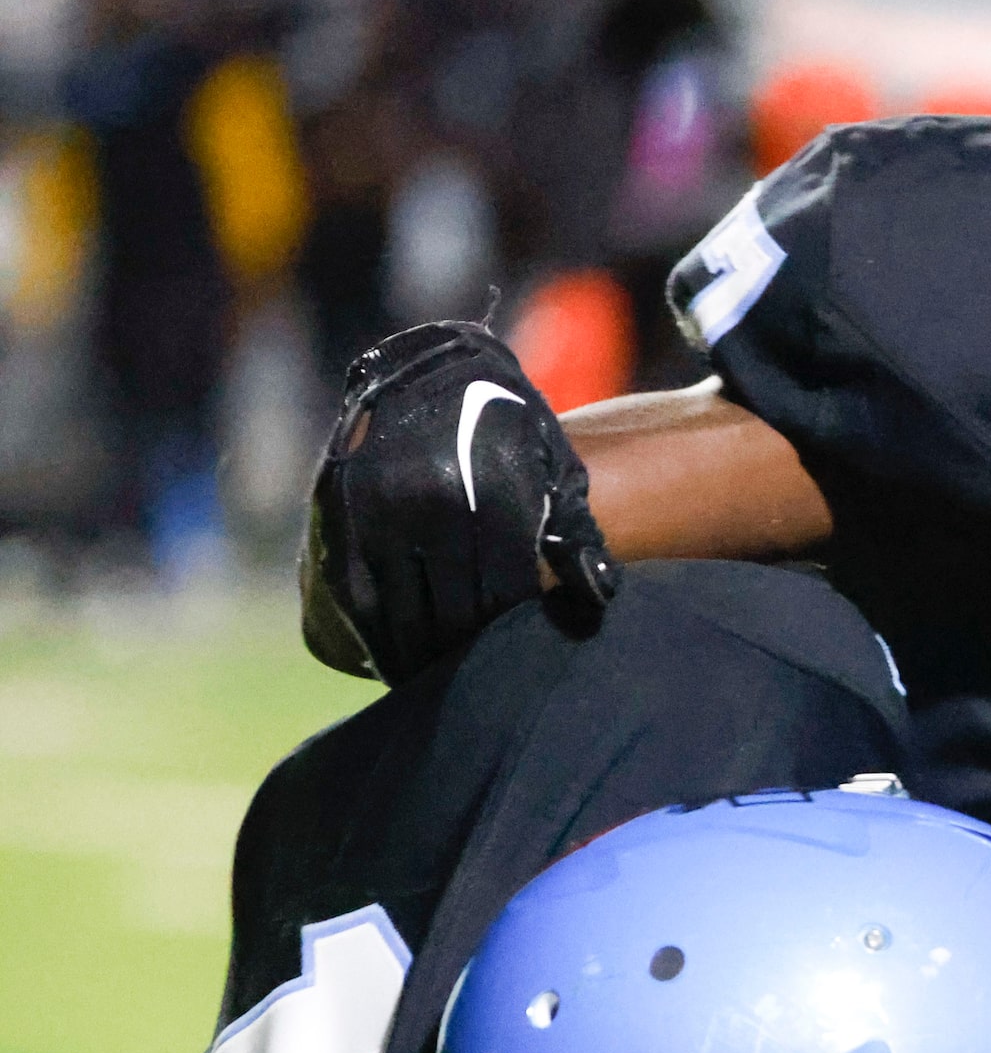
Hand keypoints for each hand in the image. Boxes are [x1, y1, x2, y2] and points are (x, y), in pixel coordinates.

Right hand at [303, 321, 616, 683]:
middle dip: (466, 653)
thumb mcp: (558, 473)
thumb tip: (597, 598)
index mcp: (488, 493)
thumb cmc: (514, 435)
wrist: (436, 368)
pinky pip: (356, 596)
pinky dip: (376, 637)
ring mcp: (372, 504)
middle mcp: (424, 497)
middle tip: (479, 684)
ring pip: (397, 612)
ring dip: (419, 655)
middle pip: (449, 611)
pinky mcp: (333, 512)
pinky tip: (399, 660)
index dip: (511, 636)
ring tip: (439, 681)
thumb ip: (578, 535)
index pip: (503, 595)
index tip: (516, 661)